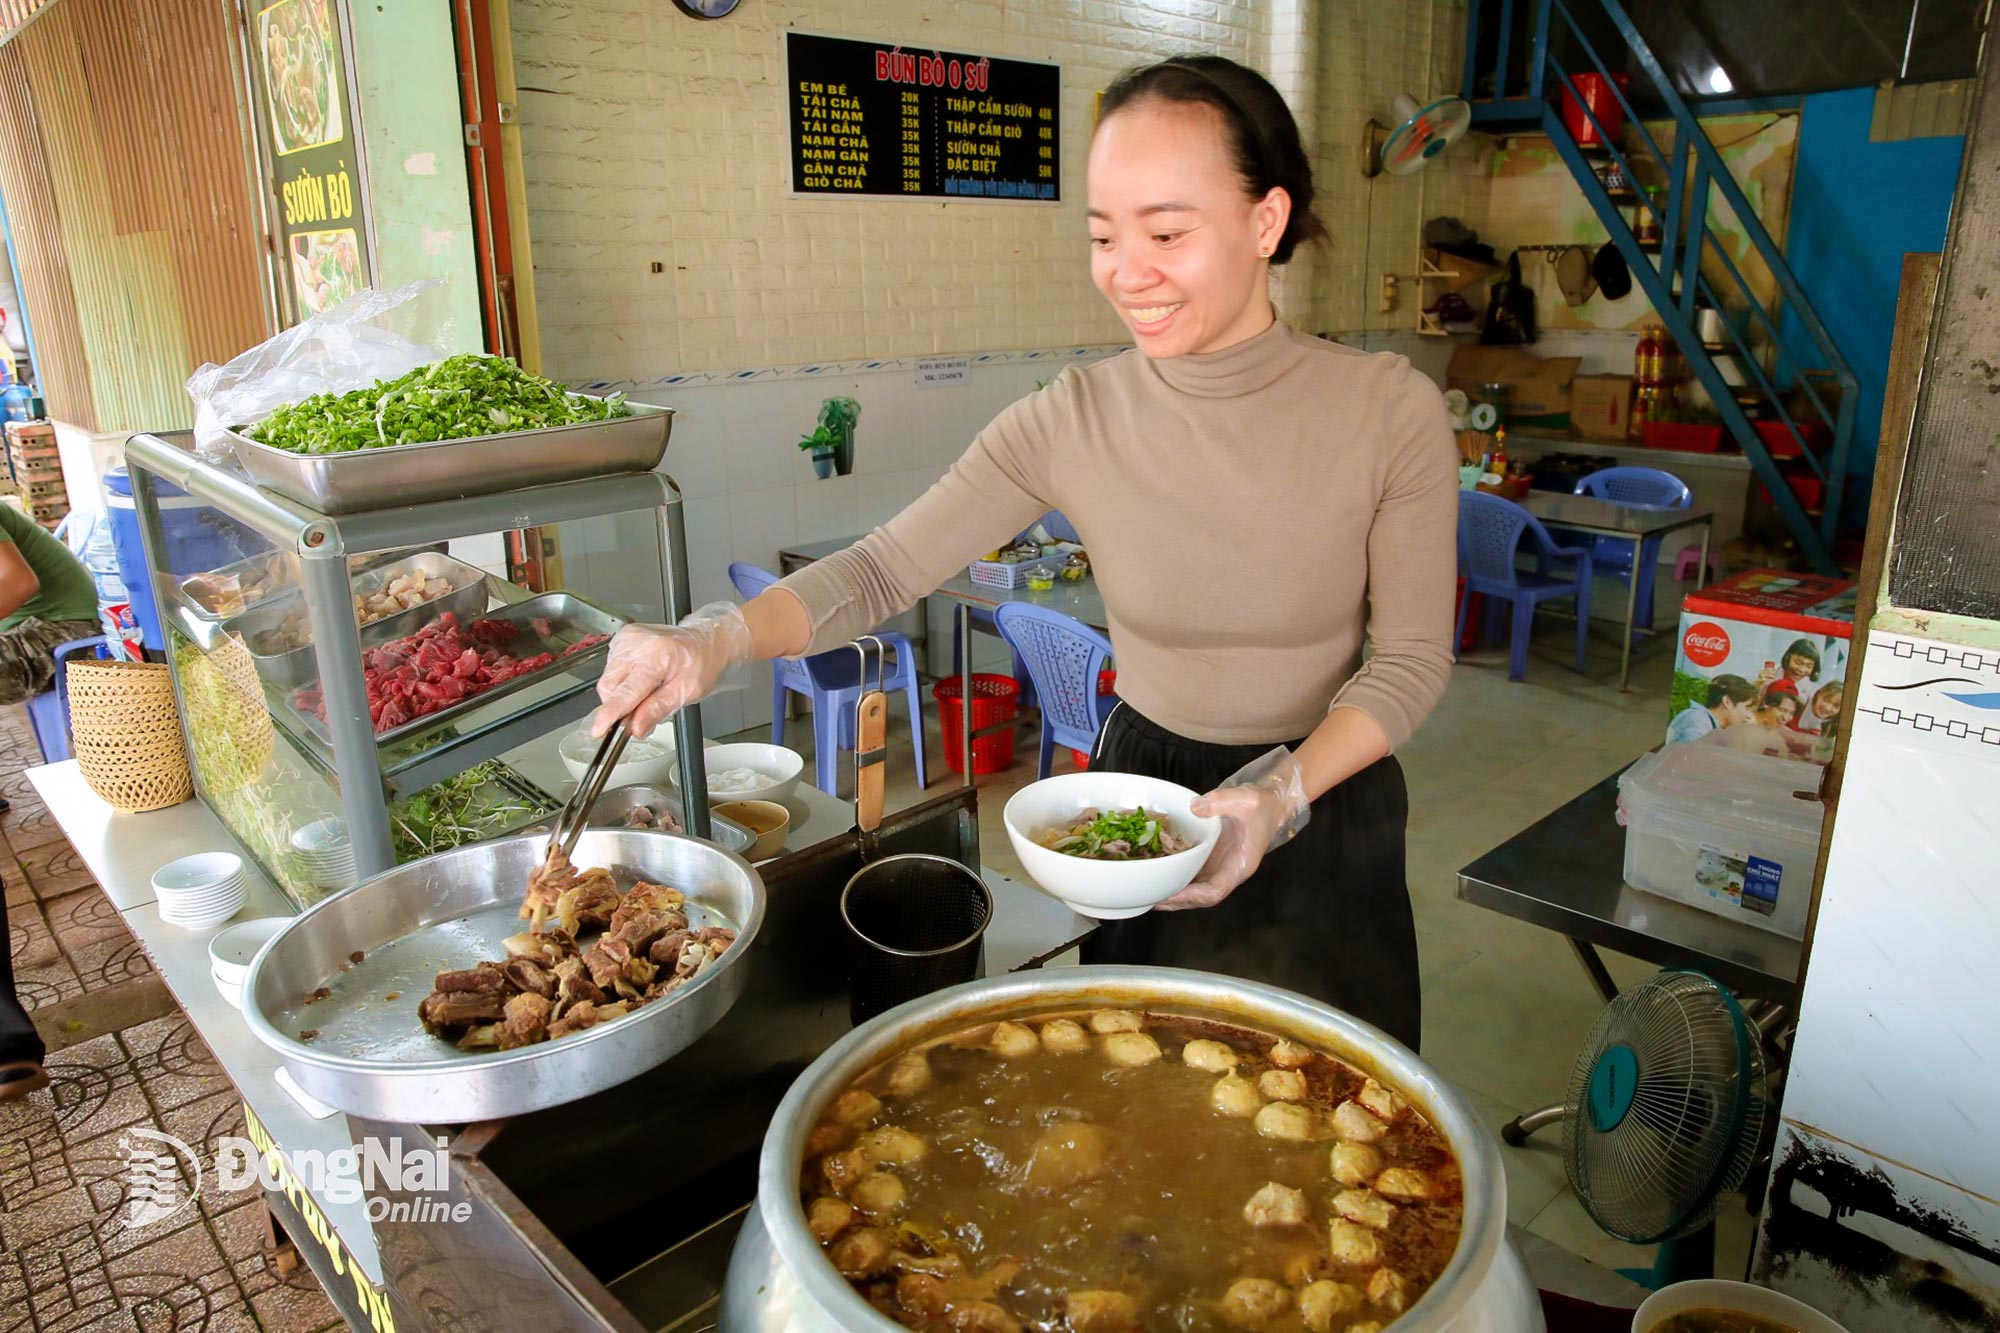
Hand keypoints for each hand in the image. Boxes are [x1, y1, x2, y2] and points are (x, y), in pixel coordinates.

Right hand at [590, 602, 751, 738]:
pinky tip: (642, 676)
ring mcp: (627, 638)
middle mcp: (637, 643)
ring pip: (608, 680)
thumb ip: (658, 709)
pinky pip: (611, 669)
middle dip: (620, 706)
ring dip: (622, 693)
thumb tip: (636, 727)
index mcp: (657, 656)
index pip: (627, 691)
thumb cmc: (701, 663)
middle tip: (642, 710)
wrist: (704, 641)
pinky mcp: (622, 638)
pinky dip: (623, 680)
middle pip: (610, 686)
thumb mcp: (688, 691)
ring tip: (648, 688)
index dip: (610, 712)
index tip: (598, 729)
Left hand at [1156, 746, 1310, 910]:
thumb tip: (1194, 808)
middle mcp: (1228, 872)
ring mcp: (1220, 867)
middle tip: (1151, 898)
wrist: (1268, 803)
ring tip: (1149, 892)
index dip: (1192, 896)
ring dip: (1174, 892)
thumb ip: (1220, 802)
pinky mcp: (1212, 858)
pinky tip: (1158, 870)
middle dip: (1177, 901)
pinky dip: (1176, 875)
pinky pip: (1193, 872)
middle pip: (1201, 897)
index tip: (1170, 894)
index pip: (1215, 892)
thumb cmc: (1260, 804)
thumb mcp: (1244, 798)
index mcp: (1239, 865)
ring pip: (1196, 888)